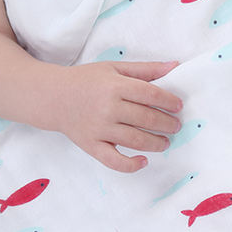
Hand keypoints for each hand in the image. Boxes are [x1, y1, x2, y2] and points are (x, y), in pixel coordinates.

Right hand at [52, 60, 183, 172]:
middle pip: (147, 119)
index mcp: (115, 86)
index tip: (178, 106)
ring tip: (165, 142)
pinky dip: (131, 165)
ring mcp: (99, 129)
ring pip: (136, 140)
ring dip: (156, 143)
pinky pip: (114, 161)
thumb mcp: (114, 68)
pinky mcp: (91, 145)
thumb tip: (175, 65)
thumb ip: (145, 69)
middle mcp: (108, 107)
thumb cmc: (86, 80)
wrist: (53, 96)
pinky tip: (143, 161)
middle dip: (167, 124)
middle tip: (176, 126)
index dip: (169, 101)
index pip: (151, 95)